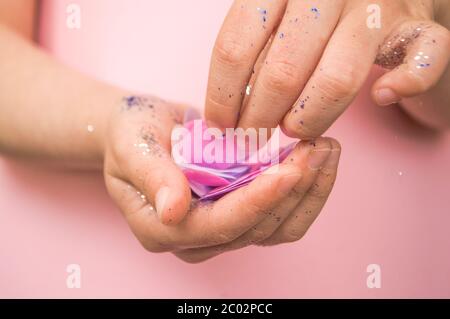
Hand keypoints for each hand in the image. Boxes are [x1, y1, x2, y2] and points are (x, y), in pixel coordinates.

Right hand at [103, 95, 340, 261]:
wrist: (141, 132)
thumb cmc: (131, 135)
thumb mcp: (133, 146)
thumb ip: (152, 177)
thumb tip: (173, 211)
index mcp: (163, 230)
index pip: (220, 224)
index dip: (258, 200)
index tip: (291, 169)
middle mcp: (196, 240)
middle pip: (256, 229)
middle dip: (293, 191)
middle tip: (320, 147)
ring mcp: (221, 231)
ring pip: (276, 227)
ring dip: (308, 192)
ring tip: (327, 150)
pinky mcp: (240, 216)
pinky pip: (281, 216)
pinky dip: (305, 192)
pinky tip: (319, 161)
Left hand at [205, 0, 449, 136]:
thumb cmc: (317, 10)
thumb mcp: (274, 16)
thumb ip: (252, 50)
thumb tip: (225, 109)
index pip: (236, 46)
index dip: (223, 96)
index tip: (221, 126)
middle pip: (283, 70)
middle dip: (260, 119)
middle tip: (253, 139)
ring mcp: (376, 5)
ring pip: (338, 79)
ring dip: (309, 119)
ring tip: (294, 130)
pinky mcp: (417, 26)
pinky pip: (421, 61)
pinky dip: (404, 86)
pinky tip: (381, 97)